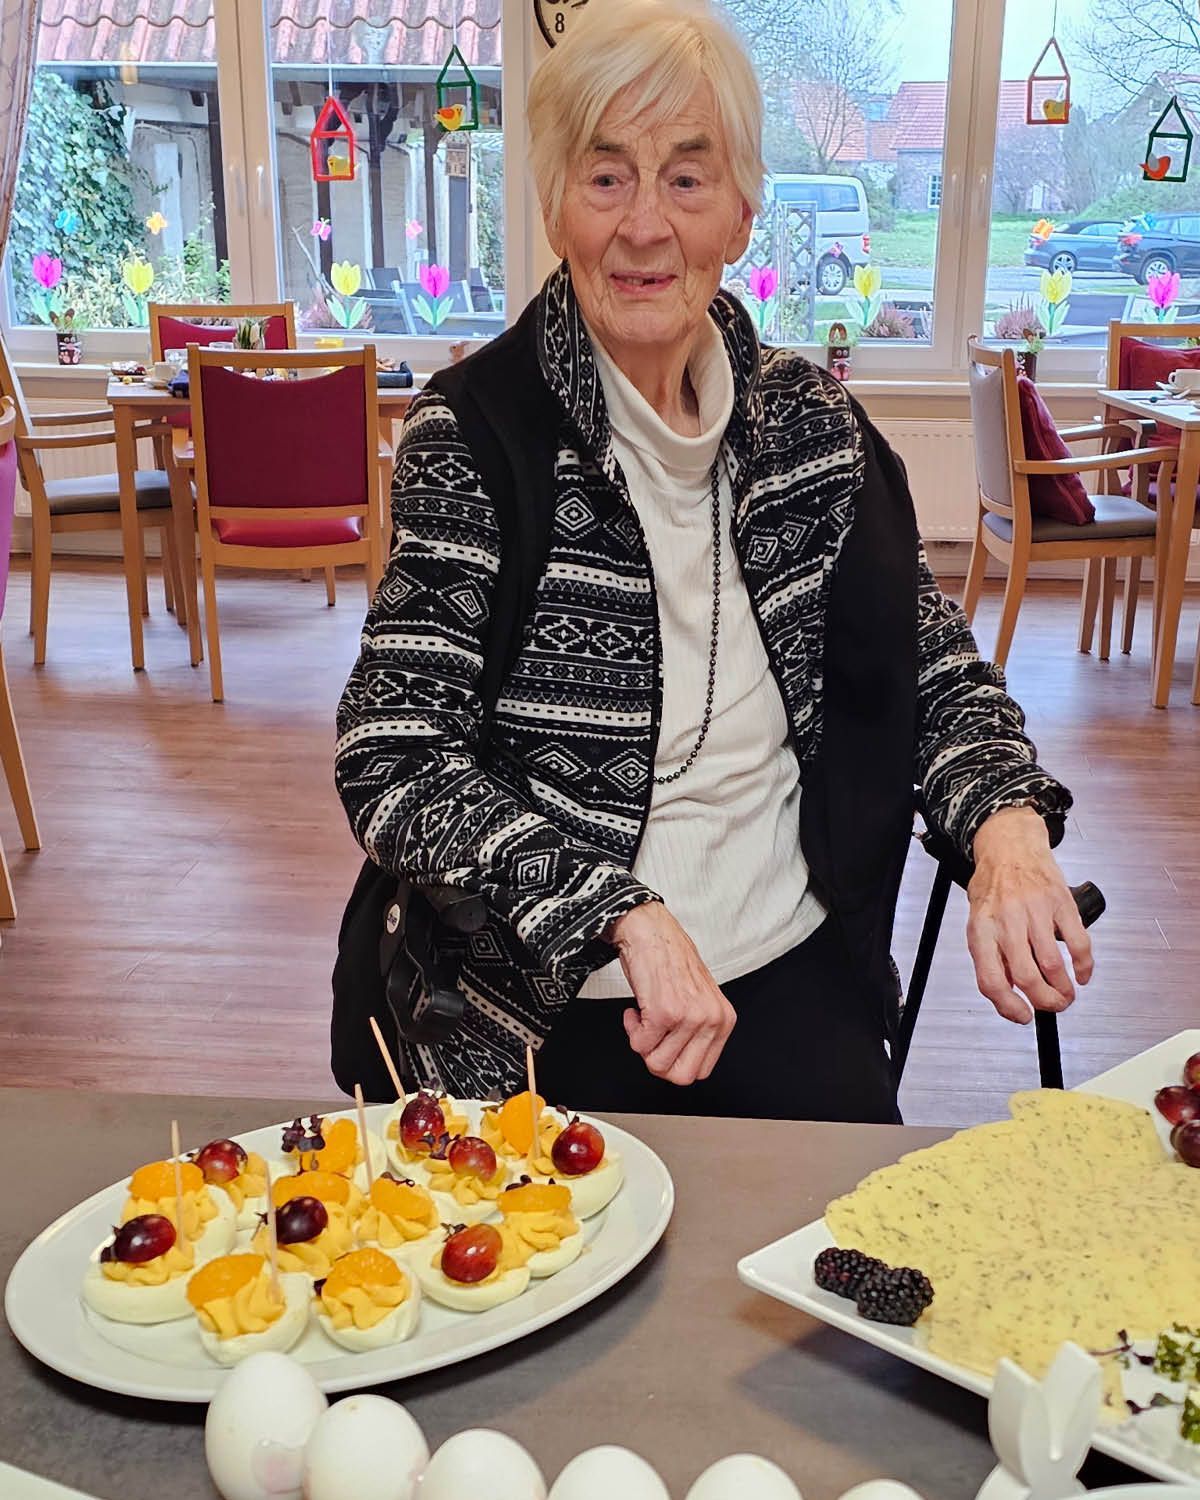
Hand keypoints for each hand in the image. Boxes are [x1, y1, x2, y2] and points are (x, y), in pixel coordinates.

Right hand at [605, 903, 735, 1084]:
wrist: (650, 929)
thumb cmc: (669, 960)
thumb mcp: (698, 999)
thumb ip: (698, 1032)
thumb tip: (678, 1064)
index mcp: (724, 1020)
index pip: (700, 1071)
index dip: (675, 1063)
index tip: (665, 1044)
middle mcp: (711, 1020)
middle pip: (681, 1076)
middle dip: (658, 1062)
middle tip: (651, 1038)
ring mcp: (689, 1018)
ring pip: (656, 1063)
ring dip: (642, 1042)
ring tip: (643, 1016)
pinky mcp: (664, 1013)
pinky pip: (639, 1045)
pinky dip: (631, 1030)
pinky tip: (636, 1009)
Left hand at [966, 806, 1093, 1024]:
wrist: (1009, 844)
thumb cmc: (993, 885)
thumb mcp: (979, 920)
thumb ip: (992, 953)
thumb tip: (1011, 990)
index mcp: (981, 929)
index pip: (990, 979)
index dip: (1008, 1007)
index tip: (1023, 1016)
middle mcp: (1007, 921)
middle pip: (1026, 976)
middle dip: (1044, 1001)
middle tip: (1053, 1006)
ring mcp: (1035, 910)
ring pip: (1053, 964)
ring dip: (1064, 989)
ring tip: (1066, 994)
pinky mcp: (1061, 902)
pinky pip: (1078, 942)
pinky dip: (1084, 965)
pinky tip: (1082, 972)